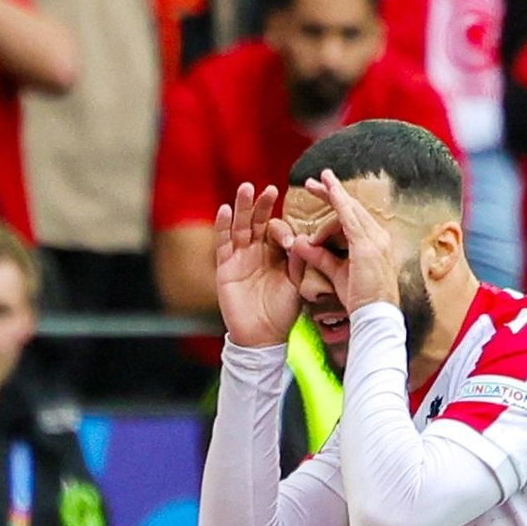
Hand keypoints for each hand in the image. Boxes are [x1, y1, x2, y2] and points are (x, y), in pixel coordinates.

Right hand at [214, 183, 300, 346]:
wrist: (264, 336)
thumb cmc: (283, 312)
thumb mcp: (296, 284)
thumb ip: (299, 262)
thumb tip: (303, 240)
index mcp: (276, 253)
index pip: (278, 230)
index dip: (283, 231)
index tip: (290, 243)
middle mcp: (257, 251)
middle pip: (258, 221)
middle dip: (261, 205)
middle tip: (268, 189)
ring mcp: (240, 256)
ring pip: (240, 226)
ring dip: (242, 207)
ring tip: (246, 188)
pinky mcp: (225, 266)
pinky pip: (223, 242)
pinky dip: (223, 226)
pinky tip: (226, 209)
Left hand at [289, 170, 400, 314]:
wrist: (374, 317)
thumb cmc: (360, 300)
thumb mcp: (337, 273)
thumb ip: (320, 256)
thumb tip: (300, 243)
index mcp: (375, 244)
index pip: (354, 217)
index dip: (337, 205)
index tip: (320, 196)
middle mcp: (379, 237)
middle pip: (353, 207)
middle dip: (332, 193)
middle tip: (312, 182)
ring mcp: (375, 240)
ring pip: (350, 209)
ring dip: (332, 194)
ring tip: (313, 184)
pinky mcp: (367, 245)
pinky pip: (350, 217)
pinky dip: (339, 201)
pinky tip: (328, 191)